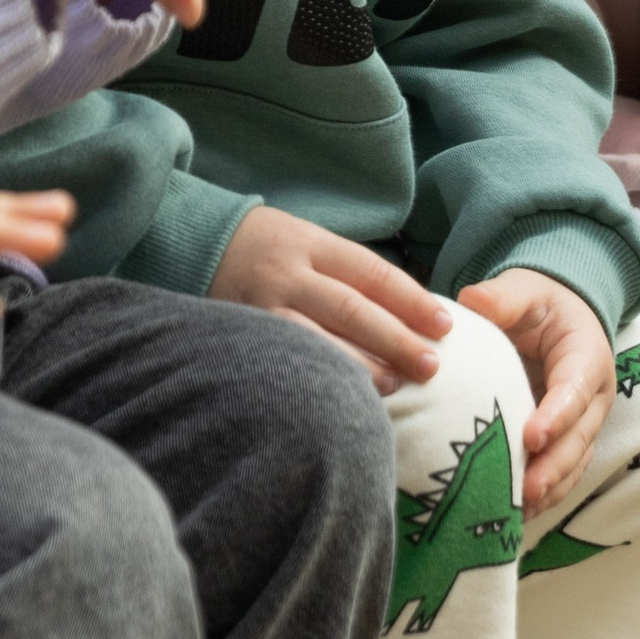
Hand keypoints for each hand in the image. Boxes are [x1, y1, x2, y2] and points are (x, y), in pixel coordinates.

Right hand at [210, 203, 452, 392]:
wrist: (195, 245)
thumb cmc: (270, 251)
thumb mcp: (308, 243)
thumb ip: (349, 275)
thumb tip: (413, 316)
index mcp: (311, 243)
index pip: (372, 272)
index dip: (412, 300)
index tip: (445, 325)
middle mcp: (288, 272)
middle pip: (351, 307)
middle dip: (395, 338)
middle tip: (431, 364)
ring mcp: (261, 304)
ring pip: (317, 338)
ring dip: (360, 365)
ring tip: (394, 384)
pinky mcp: (242, 333)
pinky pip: (284, 359)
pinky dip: (316, 377)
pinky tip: (340, 395)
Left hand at [459, 266, 615, 513]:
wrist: (555, 318)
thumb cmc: (539, 303)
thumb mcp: (524, 290)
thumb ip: (502, 298)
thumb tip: (472, 302)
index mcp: (587, 357)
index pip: (576, 390)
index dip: (558, 415)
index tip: (533, 436)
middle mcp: (593, 398)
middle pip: (579, 439)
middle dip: (554, 466)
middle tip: (527, 488)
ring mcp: (581, 425)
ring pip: (572, 464)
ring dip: (548, 489)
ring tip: (517, 511)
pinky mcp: (565, 444)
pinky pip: (559, 475)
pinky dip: (542, 497)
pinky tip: (514, 515)